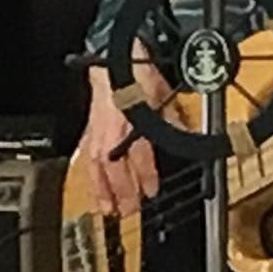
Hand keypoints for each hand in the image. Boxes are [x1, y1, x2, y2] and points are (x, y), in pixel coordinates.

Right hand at [75, 48, 169, 216]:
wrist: (111, 60)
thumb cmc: (135, 73)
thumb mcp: (162, 95)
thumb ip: (173, 119)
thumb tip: (186, 133)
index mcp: (133, 126)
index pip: (141, 161)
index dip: (147, 179)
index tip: (152, 192)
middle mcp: (112, 135)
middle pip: (115, 172)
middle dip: (122, 194)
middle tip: (127, 211)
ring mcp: (96, 134)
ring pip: (96, 170)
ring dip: (101, 191)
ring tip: (105, 208)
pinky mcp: (88, 131)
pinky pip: (86, 158)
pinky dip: (89, 174)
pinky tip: (91, 183)